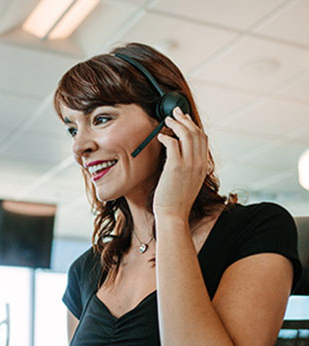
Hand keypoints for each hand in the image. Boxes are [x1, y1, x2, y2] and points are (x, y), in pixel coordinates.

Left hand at [153, 106, 208, 220]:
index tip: (185, 120)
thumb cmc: (176, 201)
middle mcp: (198, 163)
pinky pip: (173, 144)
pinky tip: (160, 137)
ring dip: (176, 124)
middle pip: (196, 133)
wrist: (173, 215)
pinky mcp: (175, 167)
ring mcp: (188, 164)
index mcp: (202, 166)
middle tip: (176, 113)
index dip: (194, 126)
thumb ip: (188, 168)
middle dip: (185, 119)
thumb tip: (179, 156)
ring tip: (167, 120)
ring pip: (186, 135)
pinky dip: (166, 137)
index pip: (203, 139)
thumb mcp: (188, 182)